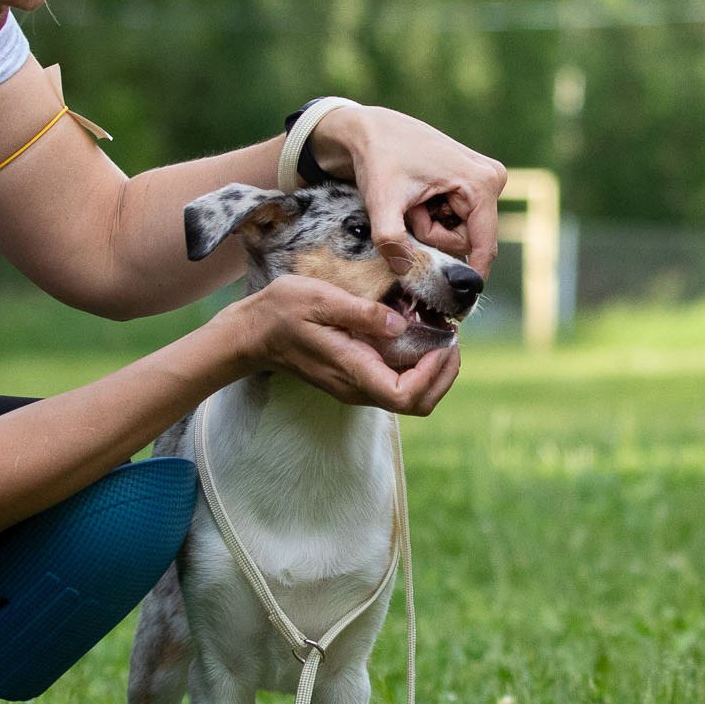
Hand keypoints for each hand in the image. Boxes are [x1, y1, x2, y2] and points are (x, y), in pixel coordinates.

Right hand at [223, 274, 462, 415]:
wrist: (253, 333)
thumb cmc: (282, 312)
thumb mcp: (320, 299)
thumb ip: (361, 313)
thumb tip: (400, 324)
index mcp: (352, 371)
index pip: (406, 396)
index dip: (434, 375)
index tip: (442, 342)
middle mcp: (357, 387)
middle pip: (417, 404)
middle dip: (443, 376)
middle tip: (451, 339)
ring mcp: (356, 385)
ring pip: (410, 397)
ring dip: (434, 371)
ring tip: (440, 335)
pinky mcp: (356, 377)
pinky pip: (396, 383)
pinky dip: (417, 366)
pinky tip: (418, 336)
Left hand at [307, 105, 506, 277]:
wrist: (371, 129)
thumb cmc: (378, 159)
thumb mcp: (381, 202)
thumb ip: (391, 240)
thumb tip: (407, 273)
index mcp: (481, 183)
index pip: (484, 246)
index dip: (470, 274)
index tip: (460, 305)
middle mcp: (492, 178)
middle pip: (468, 239)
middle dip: (435, 235)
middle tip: (410, 211)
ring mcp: (486, 177)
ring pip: (461, 229)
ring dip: (432, 224)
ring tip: (412, 200)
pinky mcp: (475, 179)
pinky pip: (458, 217)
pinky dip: (435, 214)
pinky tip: (419, 196)